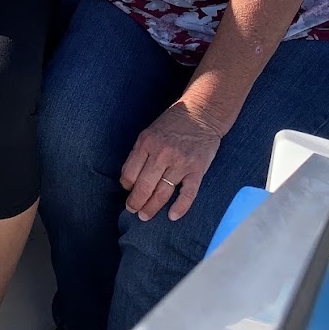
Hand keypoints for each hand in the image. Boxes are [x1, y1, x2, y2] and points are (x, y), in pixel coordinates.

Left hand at [120, 102, 223, 221]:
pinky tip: (172, 216)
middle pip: (144, 186)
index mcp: (147, 143)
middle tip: (133, 210)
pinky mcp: (197, 169)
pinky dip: (180, 207)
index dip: (126, 186)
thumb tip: (128, 179)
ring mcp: (181, 162)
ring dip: (152, 207)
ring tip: (145, 216)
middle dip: (136, 202)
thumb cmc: (172, 123)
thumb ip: (140, 153)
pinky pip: (188, 193)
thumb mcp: (149, 132)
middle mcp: (162, 153)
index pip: (130, 173)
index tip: (128, 191)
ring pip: (163, 192)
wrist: (201, 113)